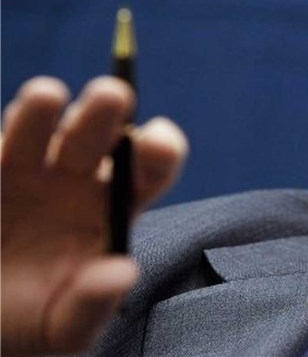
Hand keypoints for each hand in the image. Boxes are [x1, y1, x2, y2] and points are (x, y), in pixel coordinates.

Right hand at [1, 76, 187, 355]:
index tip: (157, 144)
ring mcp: (26, 170)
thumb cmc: (35, 325)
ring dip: (42, 110)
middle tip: (112, 96)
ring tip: (46, 97)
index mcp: (116, 205)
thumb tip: (122, 272)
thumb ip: (93, 305)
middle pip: (98, 133)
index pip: (151, 165)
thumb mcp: (66, 331)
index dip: (160, 149)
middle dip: (105, 112)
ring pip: (39, 125)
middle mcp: (77, 177)